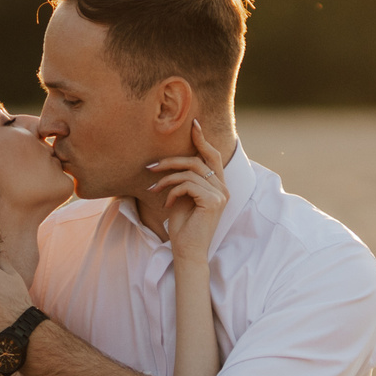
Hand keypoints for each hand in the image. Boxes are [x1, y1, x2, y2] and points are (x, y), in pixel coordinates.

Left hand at [152, 121, 229, 264]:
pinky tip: (167, 204)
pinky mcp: (213, 201)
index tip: (193, 124)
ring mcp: (220, 194)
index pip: (212, 156)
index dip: (202, 139)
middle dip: (173, 159)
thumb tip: (176, 159)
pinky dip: (172, 191)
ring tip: (152, 188)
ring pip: (190, 171)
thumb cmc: (183, 227)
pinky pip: (187, 185)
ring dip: (166, 178)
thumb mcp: (182, 197)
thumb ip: (185, 179)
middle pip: (199, 159)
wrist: (187, 251)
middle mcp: (223, 188)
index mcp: (218, 186)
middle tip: (152, 165)